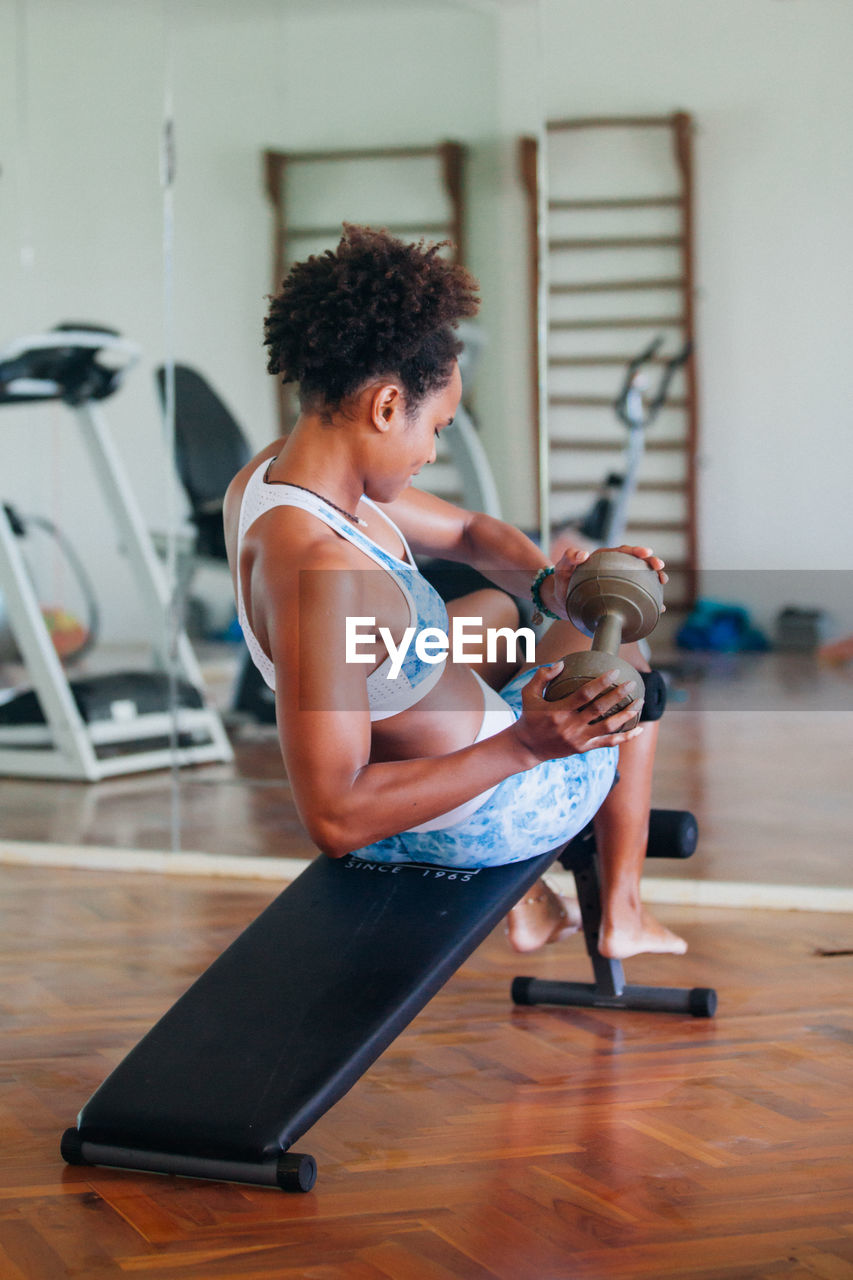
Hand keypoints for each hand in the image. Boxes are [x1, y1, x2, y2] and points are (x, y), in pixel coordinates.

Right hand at [510, 662, 642, 765]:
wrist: (528, 747)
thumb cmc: (530, 716)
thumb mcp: (528, 694)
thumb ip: (542, 676)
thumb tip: (561, 663)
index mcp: (558, 711)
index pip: (584, 694)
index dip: (601, 683)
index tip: (615, 672)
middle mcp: (571, 726)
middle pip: (600, 709)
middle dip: (618, 695)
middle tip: (631, 684)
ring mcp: (579, 739)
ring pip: (608, 727)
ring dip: (626, 715)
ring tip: (640, 702)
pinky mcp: (584, 748)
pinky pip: (608, 742)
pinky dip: (625, 737)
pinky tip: (639, 729)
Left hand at [542, 544, 667, 619]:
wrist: (561, 601)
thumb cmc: (562, 582)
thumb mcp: (562, 569)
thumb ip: (568, 558)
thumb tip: (583, 554)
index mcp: (605, 559)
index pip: (623, 552)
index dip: (636, 550)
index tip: (646, 553)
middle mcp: (614, 569)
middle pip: (637, 563)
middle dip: (651, 562)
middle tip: (660, 567)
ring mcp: (619, 583)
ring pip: (641, 579)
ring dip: (654, 579)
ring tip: (662, 582)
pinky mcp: (620, 597)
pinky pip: (637, 597)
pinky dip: (648, 601)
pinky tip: (659, 608)